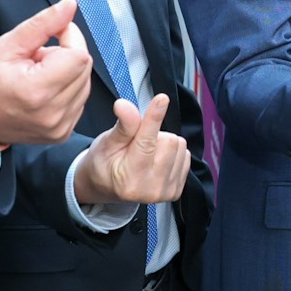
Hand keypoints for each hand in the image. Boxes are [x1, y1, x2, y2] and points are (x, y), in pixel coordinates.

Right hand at [0, 0, 93, 145]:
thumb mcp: (8, 44)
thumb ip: (43, 23)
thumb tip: (70, 4)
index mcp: (37, 92)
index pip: (80, 55)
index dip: (69, 38)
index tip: (50, 36)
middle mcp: (52, 115)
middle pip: (84, 69)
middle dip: (66, 56)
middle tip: (36, 59)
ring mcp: (59, 128)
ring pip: (84, 84)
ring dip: (66, 73)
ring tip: (37, 75)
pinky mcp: (61, 134)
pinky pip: (78, 100)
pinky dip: (66, 90)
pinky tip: (43, 91)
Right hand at [75, 94, 191, 205]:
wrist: (105, 186)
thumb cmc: (104, 163)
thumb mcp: (106, 143)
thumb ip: (122, 125)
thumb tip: (124, 105)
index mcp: (129, 177)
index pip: (146, 141)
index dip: (154, 117)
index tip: (162, 99)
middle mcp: (150, 188)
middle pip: (169, 140)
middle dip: (155, 135)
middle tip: (137, 144)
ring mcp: (165, 191)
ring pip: (179, 146)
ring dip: (164, 144)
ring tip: (147, 154)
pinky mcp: (176, 190)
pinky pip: (186, 156)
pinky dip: (172, 154)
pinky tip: (156, 161)